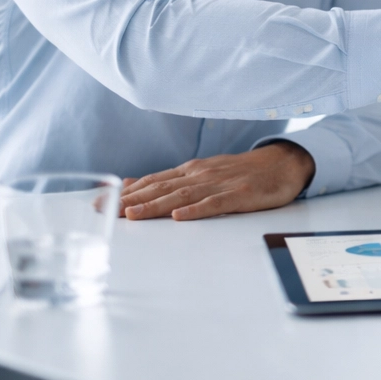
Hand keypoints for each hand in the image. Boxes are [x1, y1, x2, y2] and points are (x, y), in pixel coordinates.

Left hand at [119, 141, 314, 220]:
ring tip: (132, 215)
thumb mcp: (204, 172)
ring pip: (181, 195)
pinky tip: (180, 216)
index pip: (151, 181)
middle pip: (160, 187)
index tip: (98, 202)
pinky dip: (196, 209)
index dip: (124, 193)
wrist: (282, 163)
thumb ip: (172, 180)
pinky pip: (215, 203)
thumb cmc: (242, 172)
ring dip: (155, 205)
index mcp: (191, 171)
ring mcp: (220, 184)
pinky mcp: (240, 194)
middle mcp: (200, 174)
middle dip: (129, 200)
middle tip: (102, 211)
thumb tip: (134, 185)